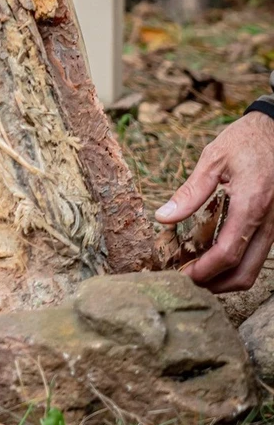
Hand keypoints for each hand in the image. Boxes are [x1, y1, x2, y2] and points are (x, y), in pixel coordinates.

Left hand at [155, 110, 273, 291]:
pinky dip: (236, 262)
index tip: (183, 276)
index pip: (228, 252)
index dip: (205, 270)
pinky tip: (212, 255)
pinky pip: (257, 253)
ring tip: (196, 272)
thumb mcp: (212, 159)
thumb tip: (163, 218)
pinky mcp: (273, 224)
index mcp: (252, 205)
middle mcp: (268, 221)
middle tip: (186, 281)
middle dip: (215, 284)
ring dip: (225, 277)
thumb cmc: (244, 141)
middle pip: (245, 271)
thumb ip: (190, 192)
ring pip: (254, 267)